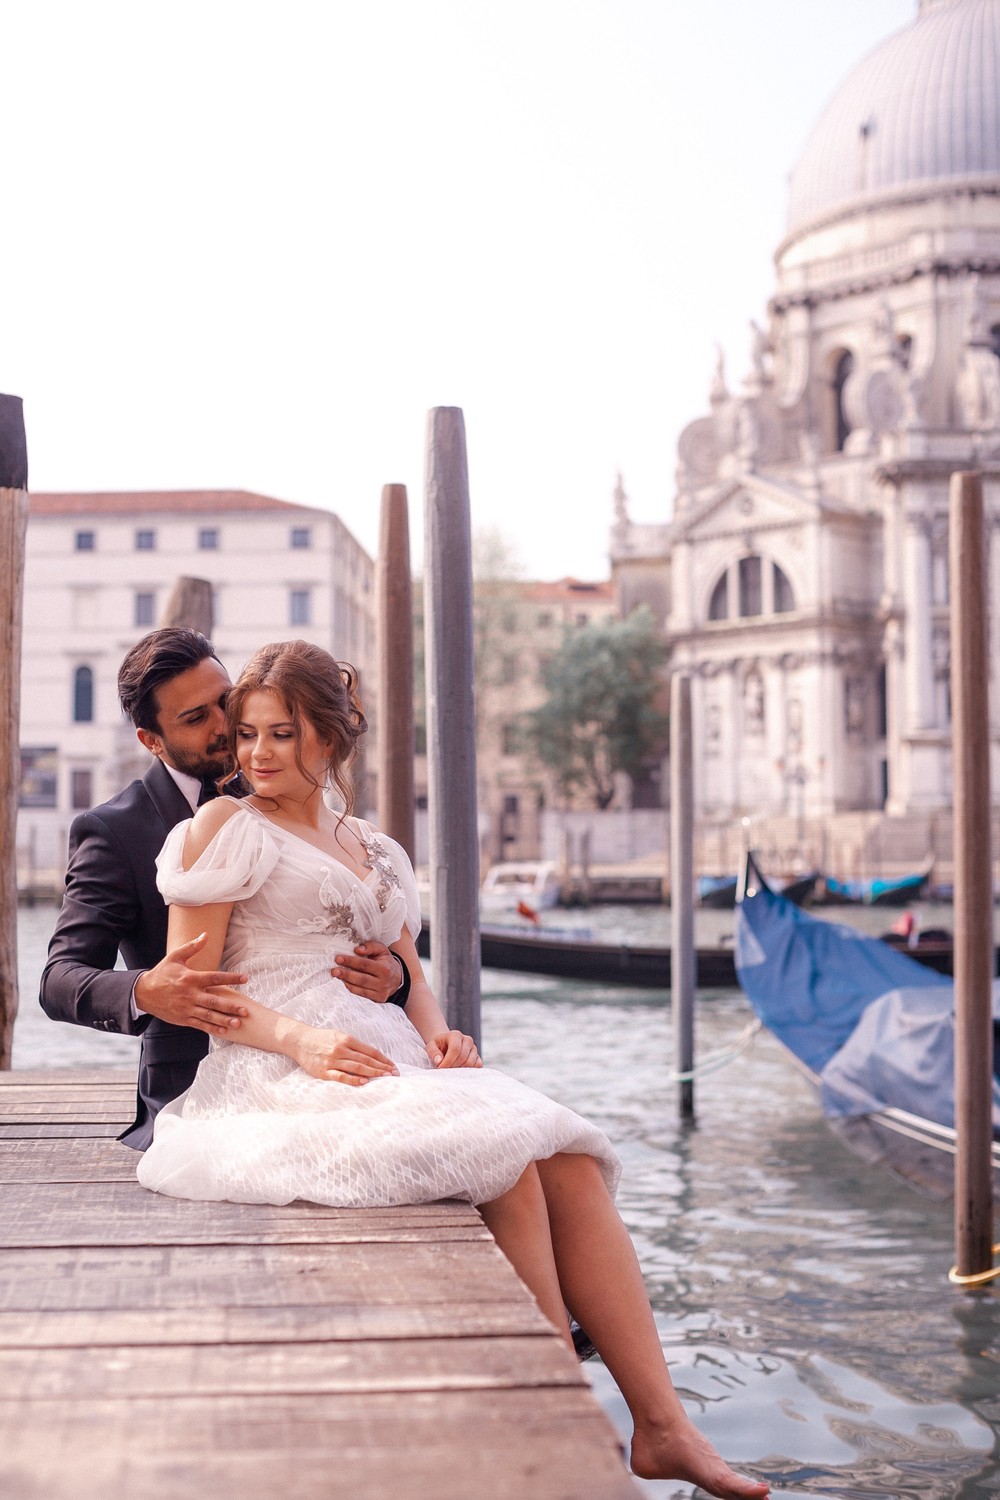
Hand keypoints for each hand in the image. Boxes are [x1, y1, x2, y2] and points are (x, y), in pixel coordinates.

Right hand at [133, 933, 249, 1036]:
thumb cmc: (162, 973)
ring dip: (224, 1020)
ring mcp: (186, 1008)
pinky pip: (199, 1024)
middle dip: (230, 1007)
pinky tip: (223, 1031)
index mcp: (190, 978)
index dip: (231, 978)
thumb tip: (206, 934)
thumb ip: (192, 947)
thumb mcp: (175, 957)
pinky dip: (211, 1028)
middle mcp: (190, 994)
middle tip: (245, 1011)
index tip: (246, 978)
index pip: (215, 977)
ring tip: (238, 1023)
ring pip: (208, 1015)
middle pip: (214, 1001)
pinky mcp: (183, 1018)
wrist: (143, 993)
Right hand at [292, 1024, 399, 1084]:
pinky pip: (340, 1076)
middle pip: (366, 1060)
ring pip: (356, 1067)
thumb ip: (354, 1045)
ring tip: (384, 1078)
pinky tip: (364, 1082)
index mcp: (346, 1039)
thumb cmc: (322, 1038)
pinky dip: (353, 1079)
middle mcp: (341, 1049)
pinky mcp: (323, 1071)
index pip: (370, 1051)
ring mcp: (332, 1060)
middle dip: (382, 1068)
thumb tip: (372, 1057)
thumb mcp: (339, 1036)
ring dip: (372, 1073)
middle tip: (394, 1074)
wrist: (300, 1041)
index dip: (383, 1059)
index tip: (393, 1066)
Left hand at [331, 941, 403, 1002]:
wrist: (397, 979)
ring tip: (336, 977)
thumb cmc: (386, 962)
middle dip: (346, 974)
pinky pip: (361, 995)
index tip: (338, 958)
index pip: (365, 965)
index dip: (351, 962)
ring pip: (360, 988)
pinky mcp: (377, 999)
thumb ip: (371, 946)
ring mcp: (380, 992)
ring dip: (346, 982)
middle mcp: (383, 982)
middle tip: (334, 971)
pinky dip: (351, 989)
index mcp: (385, 968)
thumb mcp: (382, 950)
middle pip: (361, 978)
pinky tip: (343, 984)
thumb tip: (358, 949)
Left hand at [426, 1030, 481, 1068]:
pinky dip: (469, 1070)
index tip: (440, 1068)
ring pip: (471, 1062)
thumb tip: (439, 1061)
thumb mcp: (431, 1046)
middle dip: (452, 1066)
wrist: (446, 1044)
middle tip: (444, 1071)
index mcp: (456, 1035)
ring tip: (451, 1070)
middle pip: (463, 1057)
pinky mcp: (478, 1056)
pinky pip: (478, 1065)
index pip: (455, 1049)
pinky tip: (459, 1070)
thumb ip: (433, 1052)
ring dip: (460, 1069)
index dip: (448, 1061)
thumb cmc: (438, 1046)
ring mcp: (474, 1048)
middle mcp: (467, 1040)